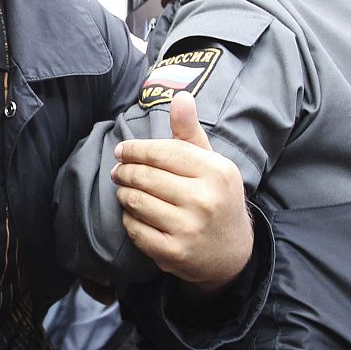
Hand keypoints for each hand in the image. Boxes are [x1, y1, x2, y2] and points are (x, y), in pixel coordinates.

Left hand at [112, 91, 251, 294]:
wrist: (233, 252)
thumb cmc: (216, 197)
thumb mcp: (211, 163)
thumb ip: (190, 132)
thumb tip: (180, 96)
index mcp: (216, 172)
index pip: (162, 152)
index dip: (135, 149)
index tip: (122, 151)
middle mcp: (204, 200)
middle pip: (144, 177)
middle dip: (124, 171)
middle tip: (117, 171)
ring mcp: (189, 229)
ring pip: (136, 202)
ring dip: (123, 194)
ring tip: (124, 190)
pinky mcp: (174, 253)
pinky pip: (135, 229)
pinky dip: (128, 219)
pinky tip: (133, 214)